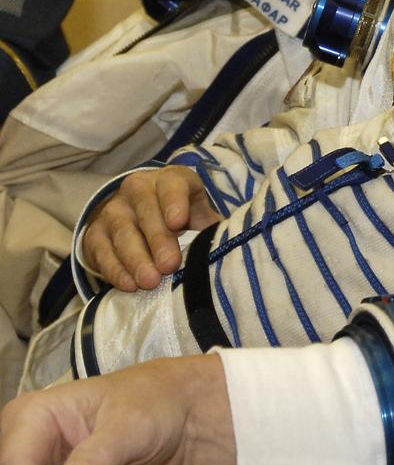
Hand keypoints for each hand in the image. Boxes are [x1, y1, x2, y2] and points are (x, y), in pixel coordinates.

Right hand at [82, 166, 218, 290]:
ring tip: (151, 282)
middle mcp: (138, 189)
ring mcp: (113, 210)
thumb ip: (210, 225)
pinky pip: (103, 251)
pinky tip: (129, 284)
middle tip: (169, 265)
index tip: (179, 222)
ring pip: (123, 233)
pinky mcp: (94, 234)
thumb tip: (228, 245)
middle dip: (158, 240)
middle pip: (146, 211)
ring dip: (137, 259)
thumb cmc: (179, 214)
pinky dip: (116, 270)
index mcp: (169, 180)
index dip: (174, 201)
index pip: (172, 184)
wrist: (138, 215)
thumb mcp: (197, 213)